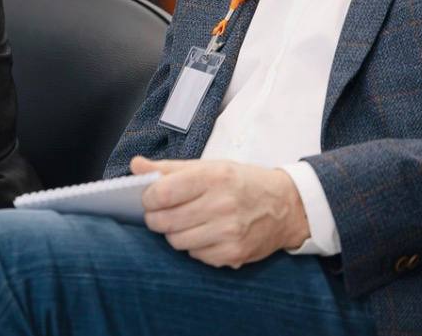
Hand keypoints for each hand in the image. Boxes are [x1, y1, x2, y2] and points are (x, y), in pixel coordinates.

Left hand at [131, 155, 309, 268]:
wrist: (286, 206)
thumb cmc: (240, 182)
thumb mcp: (208, 166)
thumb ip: (168, 167)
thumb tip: (136, 165)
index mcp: (212, 177)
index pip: (162, 193)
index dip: (147, 198)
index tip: (149, 198)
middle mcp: (221, 205)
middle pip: (164, 221)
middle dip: (156, 218)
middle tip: (163, 212)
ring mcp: (229, 232)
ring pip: (176, 241)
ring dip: (175, 233)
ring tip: (186, 222)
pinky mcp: (234, 253)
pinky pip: (195, 256)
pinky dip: (194, 247)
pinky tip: (206, 234)